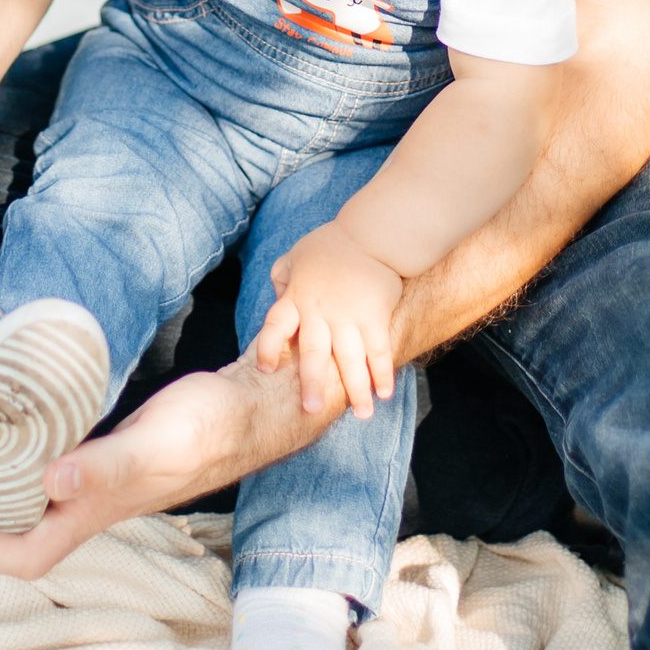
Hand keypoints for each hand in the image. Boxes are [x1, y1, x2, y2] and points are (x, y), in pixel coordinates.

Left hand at [0, 357, 341, 578]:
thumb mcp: (154, 444)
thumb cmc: (208, 429)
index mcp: (96, 513)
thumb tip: (49, 485)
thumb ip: (105, 465)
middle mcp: (93, 504)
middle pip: (22, 533)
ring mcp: (102, 480)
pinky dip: (27, 454)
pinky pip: (56, 465)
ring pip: (37, 501)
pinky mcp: (110, 451)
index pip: (25, 556)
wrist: (251, 408)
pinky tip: (17, 426)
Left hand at [254, 223, 403, 419]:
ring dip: (356, 389)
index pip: (275, 325)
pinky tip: (384, 394)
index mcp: (296, 297)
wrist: (372, 233)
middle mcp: (320, 311)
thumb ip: (282, 277)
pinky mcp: (375, 316)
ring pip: (350, 359)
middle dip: (312, 382)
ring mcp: (349, 315)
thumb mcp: (295, 255)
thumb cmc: (331, 245)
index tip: (264, 369)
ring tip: (362, 416)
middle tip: (310, 410)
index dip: (268, 347)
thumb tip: (277, 297)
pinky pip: (379, 350)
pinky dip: (382, 372)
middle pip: (314, 352)